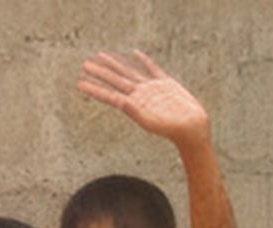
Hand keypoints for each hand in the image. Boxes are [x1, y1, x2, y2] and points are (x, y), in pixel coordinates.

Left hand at [77, 50, 208, 145]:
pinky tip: (134, 53)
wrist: (192, 128)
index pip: (110, 95)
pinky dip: (143, 60)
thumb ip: (138, 112)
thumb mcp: (154, 123)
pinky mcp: (165, 84)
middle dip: (100, 73)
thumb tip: (124, 104)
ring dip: (115, 64)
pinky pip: (151, 69)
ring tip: (101, 56)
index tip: (80, 83)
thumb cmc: (173, 130)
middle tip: (85, 64)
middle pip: (116, 81)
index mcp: (134, 105)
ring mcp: (152, 89)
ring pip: (129, 73)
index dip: (95, 89)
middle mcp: (140, 96)